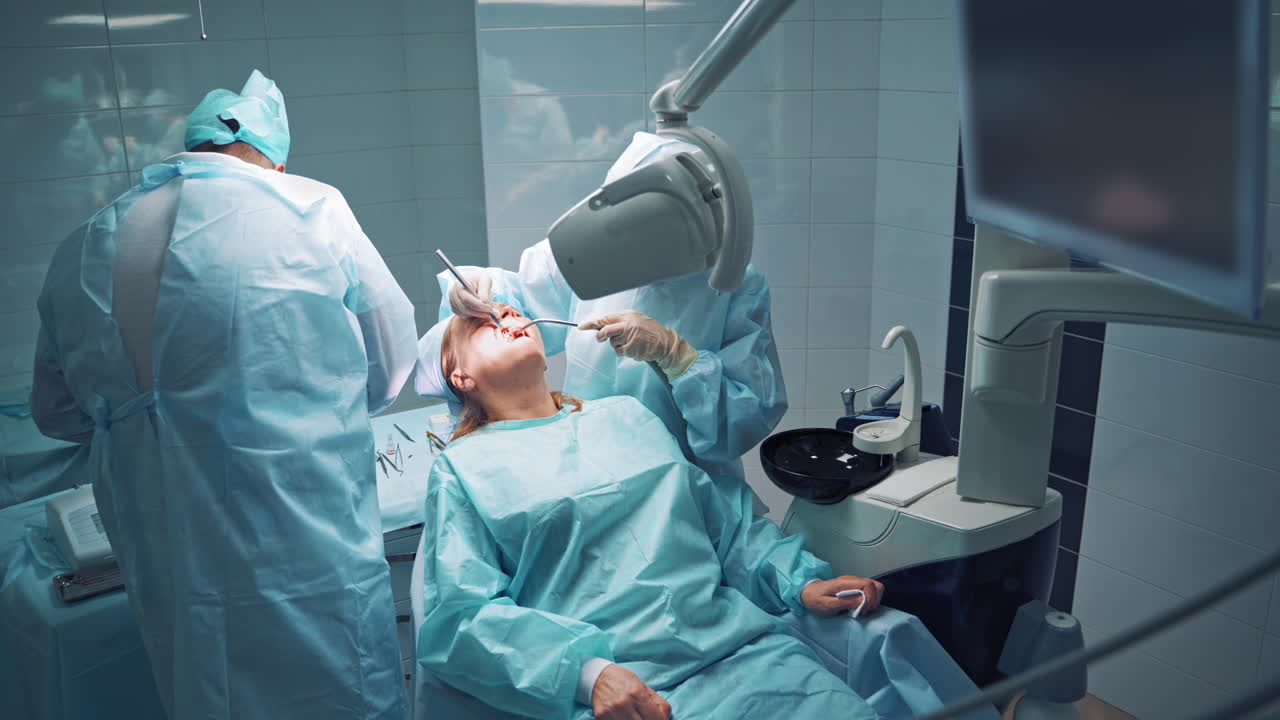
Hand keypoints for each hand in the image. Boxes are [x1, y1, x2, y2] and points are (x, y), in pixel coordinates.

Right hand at [447, 269, 494, 318]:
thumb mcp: (485, 279)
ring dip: (478, 314)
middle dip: (480, 312)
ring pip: (465, 313)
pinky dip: (473, 315)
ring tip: (489, 311)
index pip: (467, 299)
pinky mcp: (455, 308)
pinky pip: (464, 316)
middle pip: (465, 308)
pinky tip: (481, 311)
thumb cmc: (480, 280)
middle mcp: (453, 293)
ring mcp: (452, 301)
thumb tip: (483, 300)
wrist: (474, 282)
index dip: (479, 305)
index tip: (490, 308)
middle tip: (493, 313)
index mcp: (459, 284)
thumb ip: (484, 289)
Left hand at [578, 310, 696, 377]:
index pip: (605, 318)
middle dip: (600, 336)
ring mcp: (629, 337)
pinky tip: (634, 348)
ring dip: (617, 345)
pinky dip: (624, 352)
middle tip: (601, 339)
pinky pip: (619, 352)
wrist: (665, 342)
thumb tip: (601, 326)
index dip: (591, 323)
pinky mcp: (632, 348)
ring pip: (613, 343)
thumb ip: (620, 321)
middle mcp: (628, 324)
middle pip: (605, 331)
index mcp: (627, 315)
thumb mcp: (635, 319)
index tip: (580, 326)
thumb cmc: (649, 331)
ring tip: (630, 342)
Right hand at [592, 665, 670, 719]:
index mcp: (637, 693)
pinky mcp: (600, 717)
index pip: (656, 718)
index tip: (659, 719)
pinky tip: (624, 718)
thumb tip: (665, 719)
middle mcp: (624, 704)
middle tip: (646, 717)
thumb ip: (658, 703)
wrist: (598, 677)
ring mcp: (611, 712)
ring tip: (636, 717)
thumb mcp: (644, 687)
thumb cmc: (624, 681)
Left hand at [801, 576, 884, 617]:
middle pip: (876, 585)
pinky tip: (860, 608)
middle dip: (874, 601)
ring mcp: (854, 583)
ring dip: (873, 601)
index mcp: (845, 582)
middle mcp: (852, 580)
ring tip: (862, 610)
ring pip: (875, 588)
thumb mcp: (828, 604)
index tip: (863, 610)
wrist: (808, 593)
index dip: (871, 599)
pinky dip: (869, 601)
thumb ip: (845, 602)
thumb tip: (862, 601)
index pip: (868, 585)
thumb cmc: (815, 599)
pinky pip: (869, 592)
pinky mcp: (855, 588)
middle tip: (864, 611)